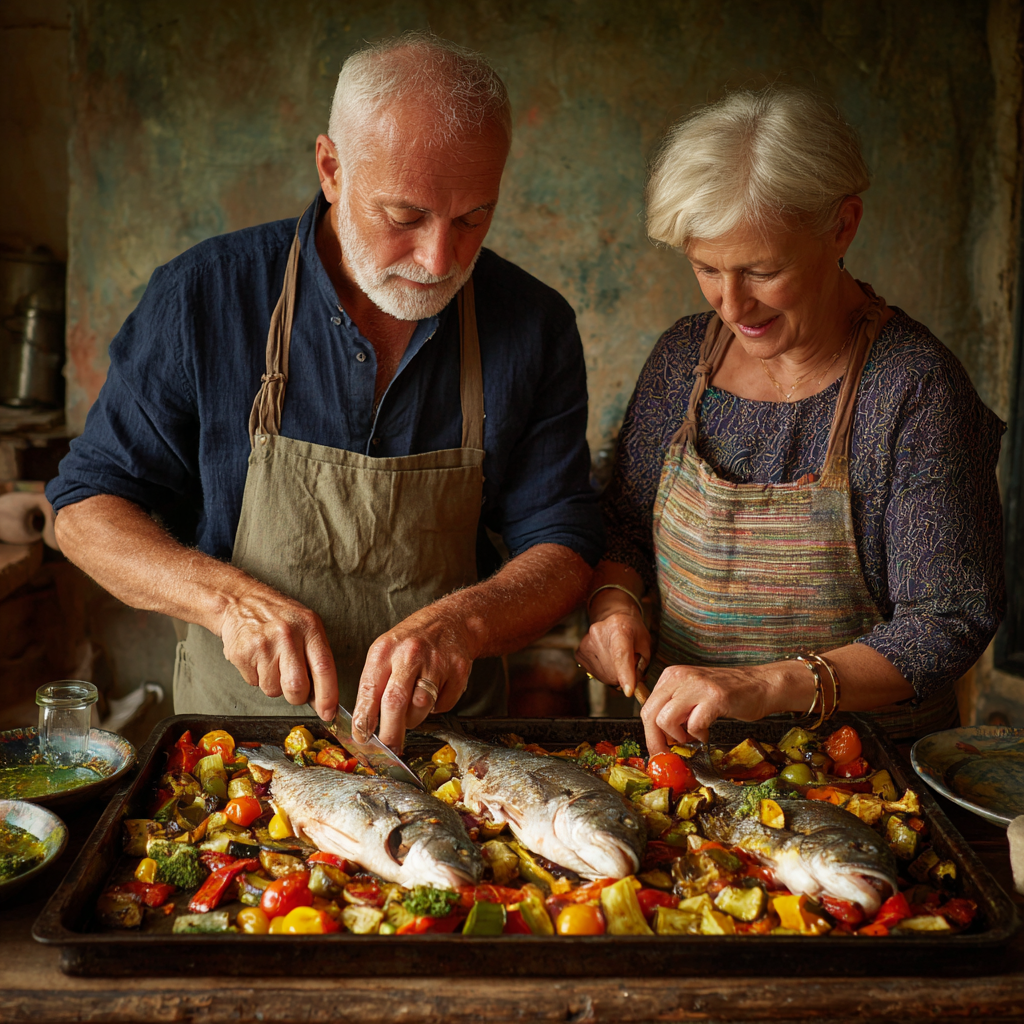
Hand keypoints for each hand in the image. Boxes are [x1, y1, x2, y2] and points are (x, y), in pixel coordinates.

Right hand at [217, 583, 337, 719]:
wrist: (241, 602)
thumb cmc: (280, 617)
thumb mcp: (307, 626)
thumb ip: (317, 658)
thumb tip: (324, 698)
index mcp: (309, 627)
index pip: (324, 668)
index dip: (328, 695)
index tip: (329, 713)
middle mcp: (287, 635)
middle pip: (297, 687)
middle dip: (297, 697)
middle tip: (294, 687)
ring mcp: (263, 645)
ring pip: (273, 690)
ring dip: (274, 685)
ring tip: (271, 661)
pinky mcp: (242, 654)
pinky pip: (254, 683)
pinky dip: (257, 677)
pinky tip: (257, 659)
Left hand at [351, 607, 476, 751]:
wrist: (451, 621)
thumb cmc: (411, 642)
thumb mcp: (384, 652)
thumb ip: (374, 684)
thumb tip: (365, 724)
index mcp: (384, 651)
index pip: (369, 690)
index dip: (364, 719)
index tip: (362, 737)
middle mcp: (410, 654)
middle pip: (396, 702)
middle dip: (390, 732)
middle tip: (389, 746)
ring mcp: (436, 662)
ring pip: (421, 708)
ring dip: (414, 719)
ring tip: (412, 709)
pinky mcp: (458, 670)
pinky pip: (444, 705)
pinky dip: (437, 708)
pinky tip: (434, 693)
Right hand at [575, 605, 650, 698]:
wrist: (613, 618)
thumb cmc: (633, 632)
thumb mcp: (645, 644)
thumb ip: (641, 665)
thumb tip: (632, 686)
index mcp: (620, 628)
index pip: (621, 655)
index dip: (625, 674)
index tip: (629, 691)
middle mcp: (599, 634)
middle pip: (613, 671)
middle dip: (624, 676)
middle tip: (630, 664)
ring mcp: (586, 643)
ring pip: (605, 676)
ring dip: (614, 675)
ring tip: (618, 659)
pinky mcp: (580, 652)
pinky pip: (595, 674)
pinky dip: (605, 673)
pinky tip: (607, 660)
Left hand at [640, 663, 780, 752]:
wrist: (760, 684)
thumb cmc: (727, 694)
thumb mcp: (692, 694)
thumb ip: (674, 709)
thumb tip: (658, 737)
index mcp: (671, 676)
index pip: (647, 708)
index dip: (649, 733)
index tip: (657, 749)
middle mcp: (679, 677)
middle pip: (650, 714)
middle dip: (656, 741)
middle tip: (667, 754)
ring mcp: (696, 686)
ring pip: (665, 720)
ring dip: (677, 736)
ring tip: (691, 736)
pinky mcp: (714, 697)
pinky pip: (693, 725)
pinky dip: (698, 735)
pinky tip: (707, 732)